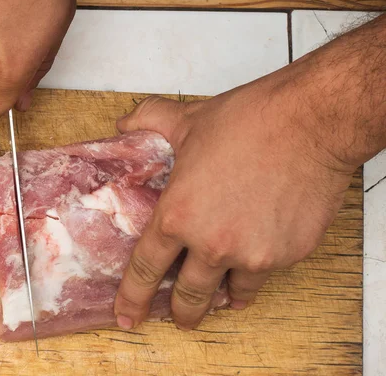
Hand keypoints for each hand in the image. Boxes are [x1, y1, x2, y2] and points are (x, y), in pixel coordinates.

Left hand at [113, 71, 355, 330]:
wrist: (310, 122)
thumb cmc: (249, 121)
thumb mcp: (187, 120)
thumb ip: (150, 121)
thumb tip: (126, 122)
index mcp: (178, 216)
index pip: (145, 269)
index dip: (133, 297)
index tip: (127, 316)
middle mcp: (212, 244)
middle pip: (188, 297)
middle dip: (181, 313)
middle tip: (180, 317)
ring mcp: (252, 254)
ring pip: (230, 293)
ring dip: (222, 297)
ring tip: (220, 294)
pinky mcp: (288, 255)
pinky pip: (264, 274)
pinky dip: (255, 272)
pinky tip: (253, 261)